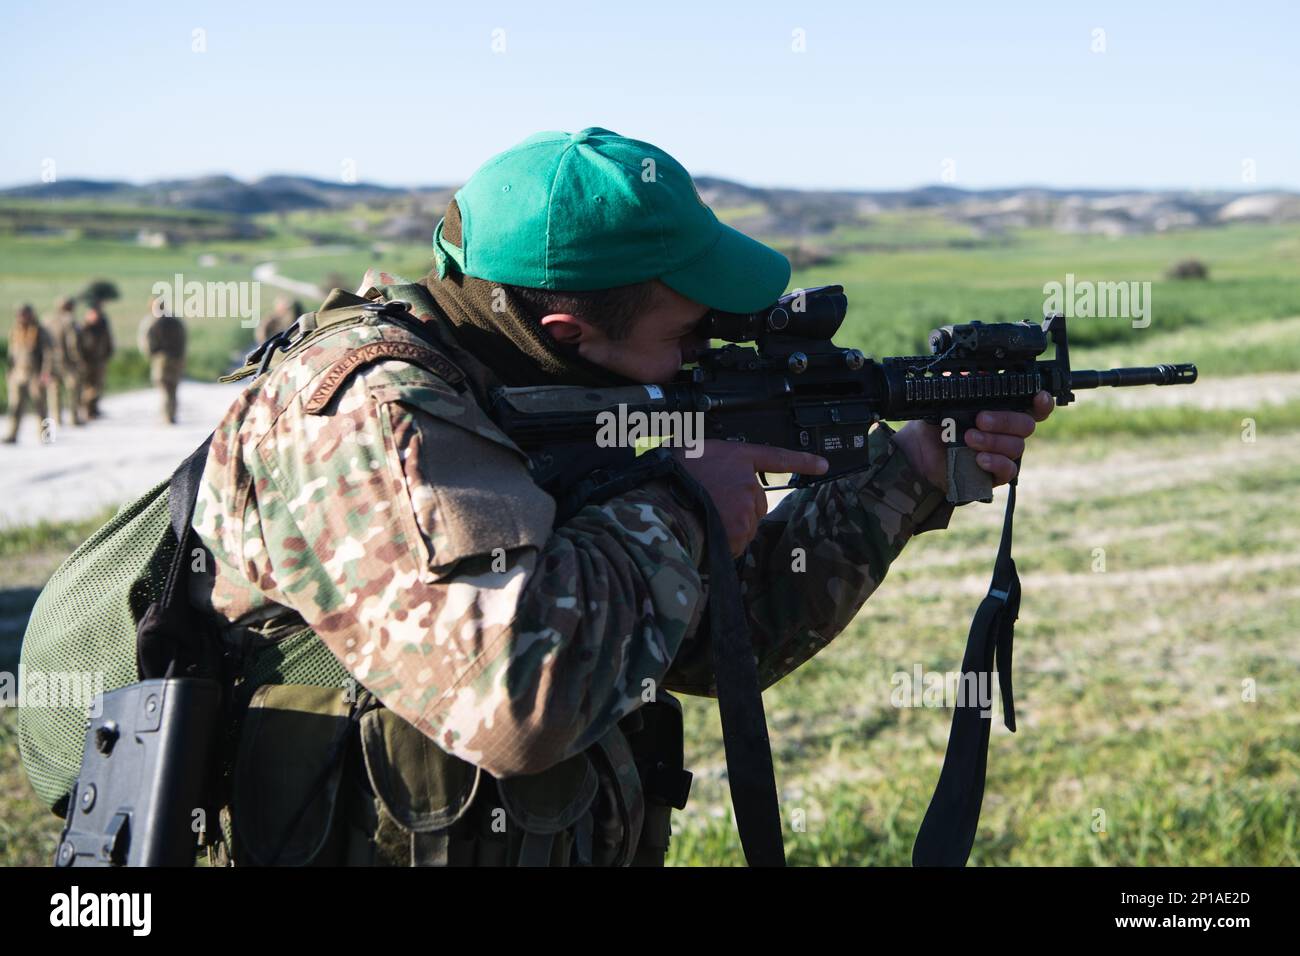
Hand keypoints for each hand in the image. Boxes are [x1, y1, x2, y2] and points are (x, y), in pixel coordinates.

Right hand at [674, 440, 827, 556]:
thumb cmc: (668, 477)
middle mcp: (747, 480)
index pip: (776, 457)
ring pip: (746, 525)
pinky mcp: (740, 529)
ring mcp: (746, 506)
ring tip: (701, 520)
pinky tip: (704, 535)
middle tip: (709, 508)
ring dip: (729, 528)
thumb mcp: (689, 454)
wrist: (660, 502)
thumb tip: (710, 476)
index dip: (801, 461)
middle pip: (756, 503)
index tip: (823, 465)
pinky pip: (736, 543)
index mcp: (736, 457)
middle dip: (738, 510)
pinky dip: (723, 544)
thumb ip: (711, 462)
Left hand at [893, 391, 1055, 489]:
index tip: (1037, 396)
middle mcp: (1007, 431)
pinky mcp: (995, 474)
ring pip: (1016, 446)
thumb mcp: (946, 400)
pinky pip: (1009, 470)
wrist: (918, 452)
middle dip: (1004, 420)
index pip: (1034, 407)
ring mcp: (1003, 453)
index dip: (1042, 402)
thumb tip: (976, 374)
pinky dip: (995, 462)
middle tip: (980, 419)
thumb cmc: (937, 424)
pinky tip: (979, 458)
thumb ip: (963, 385)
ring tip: (968, 438)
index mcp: (1002, 411)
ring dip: (993, 440)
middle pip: (1026, 425)